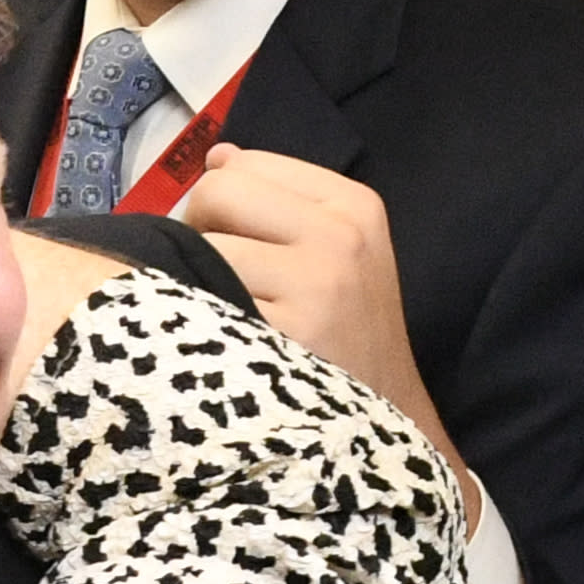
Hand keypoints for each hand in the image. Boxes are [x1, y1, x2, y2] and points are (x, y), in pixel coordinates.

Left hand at [172, 147, 448, 462]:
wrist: (387, 427)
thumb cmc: (347, 339)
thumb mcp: (337, 254)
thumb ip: (278, 200)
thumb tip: (218, 156)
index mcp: (354, 206)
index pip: (245, 163)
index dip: (223, 203)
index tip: (239, 243)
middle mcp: (341, 235)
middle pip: (218, 192)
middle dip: (200, 229)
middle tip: (220, 277)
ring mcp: (317, 282)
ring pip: (204, 248)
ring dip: (196, 281)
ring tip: (227, 315)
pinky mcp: (289, 330)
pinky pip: (205, 300)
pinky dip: (200, 320)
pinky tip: (226, 344)